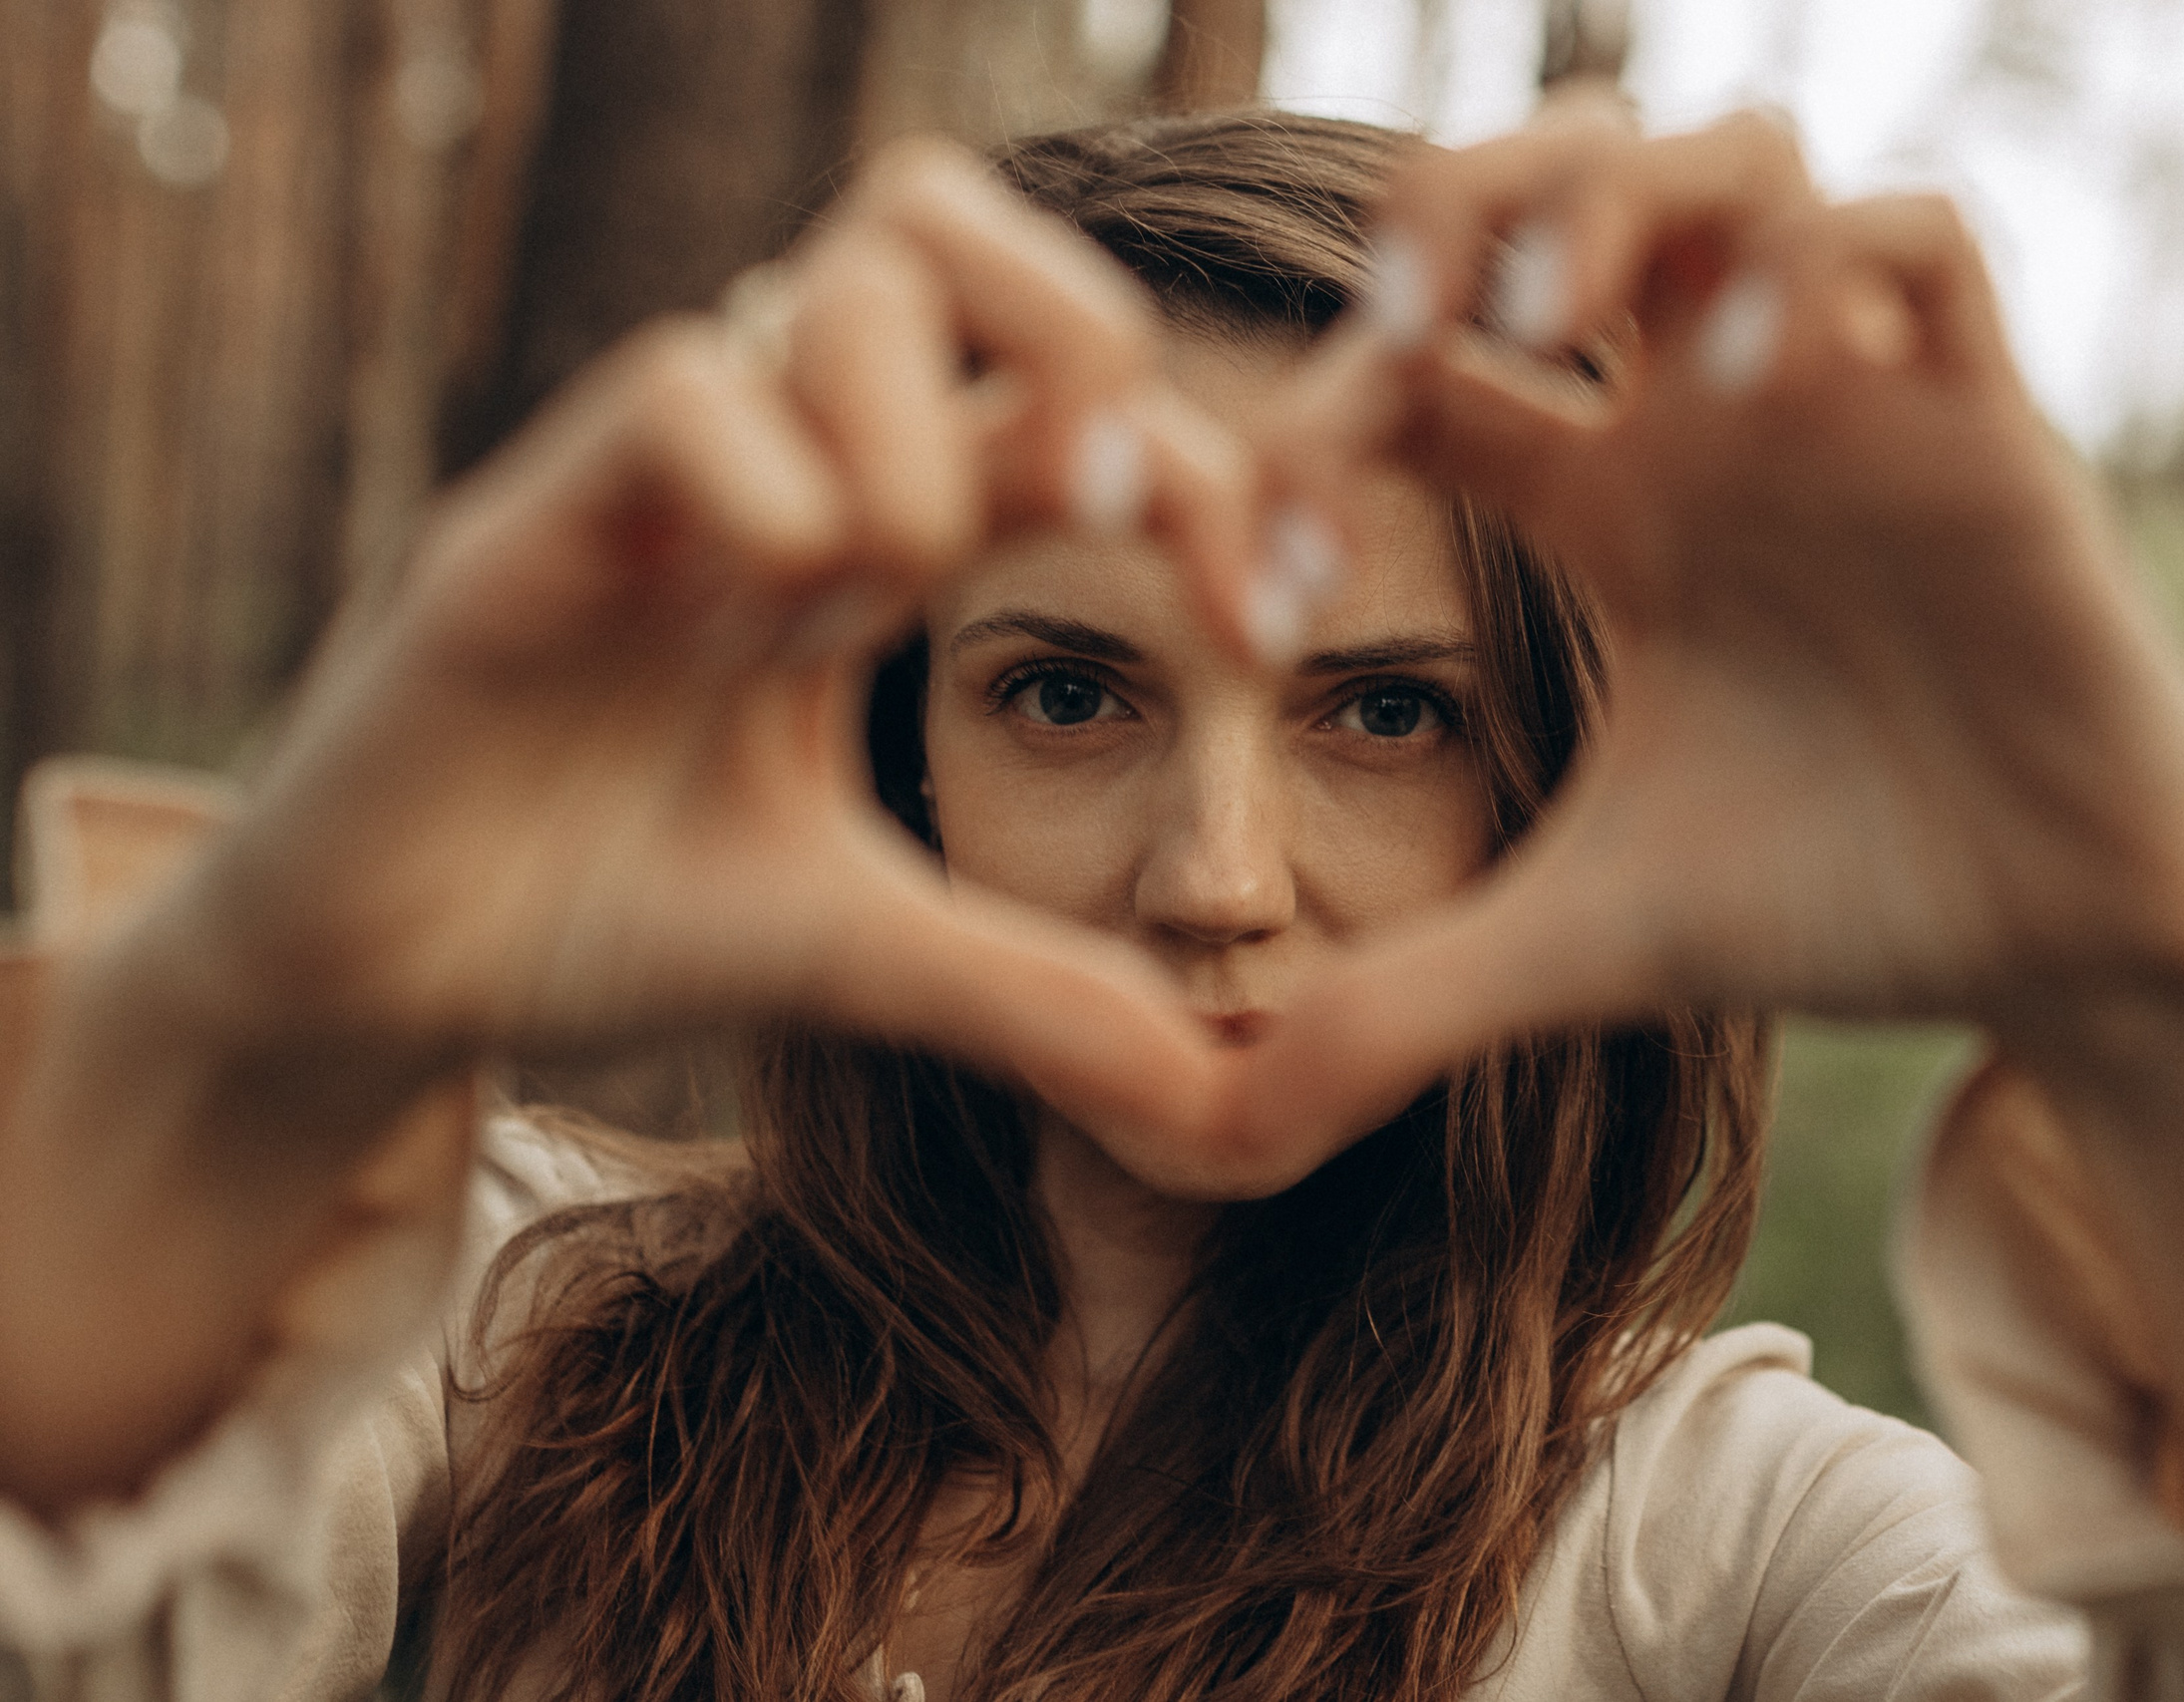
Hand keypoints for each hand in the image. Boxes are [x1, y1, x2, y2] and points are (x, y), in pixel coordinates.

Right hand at [130, 138, 1260, 1152]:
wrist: (379, 983)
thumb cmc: (603, 921)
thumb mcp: (857, 955)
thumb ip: (1028, 995)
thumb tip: (1216, 1102)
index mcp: (868, 542)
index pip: (1072, 412)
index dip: (1208, 481)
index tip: (1272, 624)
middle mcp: (777, 474)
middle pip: (948, 227)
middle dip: (1084, 324)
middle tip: (1109, 496)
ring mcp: (654, 486)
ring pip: (834, 279)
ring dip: (931, 416)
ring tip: (910, 568)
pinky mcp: (528, 522)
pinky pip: (679, 389)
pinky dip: (770, 473)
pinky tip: (776, 595)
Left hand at [1229, 108, 2183, 1157]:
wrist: (2055, 946)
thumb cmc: (1827, 907)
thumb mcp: (1574, 947)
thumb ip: (1395, 1008)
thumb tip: (1217, 1126)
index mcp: (1597, 512)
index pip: (1414, 372)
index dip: (1299, 436)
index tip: (1262, 600)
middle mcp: (1709, 427)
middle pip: (1567, 182)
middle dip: (1470, 199)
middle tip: (1417, 314)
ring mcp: (1850, 406)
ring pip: (1737, 157)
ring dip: (1630, 194)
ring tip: (1561, 317)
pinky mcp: (1989, 424)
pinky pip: (1917, 234)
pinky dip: (1823, 259)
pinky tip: (1752, 376)